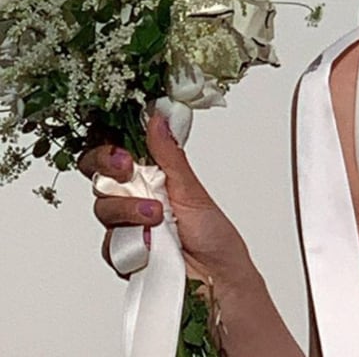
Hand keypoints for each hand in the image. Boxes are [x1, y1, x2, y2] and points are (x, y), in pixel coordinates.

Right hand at [78, 114, 252, 288]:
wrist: (220, 279)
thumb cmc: (214, 235)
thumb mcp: (192, 189)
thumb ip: (169, 156)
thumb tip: (158, 118)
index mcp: (153, 177)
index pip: (116, 154)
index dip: (109, 147)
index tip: (122, 148)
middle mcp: (136, 199)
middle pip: (99, 177)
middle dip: (107, 167)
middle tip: (126, 168)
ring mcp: (128, 228)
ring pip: (103, 209)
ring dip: (128, 209)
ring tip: (156, 217)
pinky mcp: (124, 255)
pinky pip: (109, 245)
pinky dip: (130, 241)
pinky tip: (151, 245)